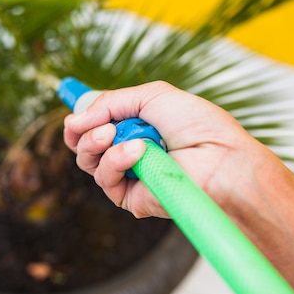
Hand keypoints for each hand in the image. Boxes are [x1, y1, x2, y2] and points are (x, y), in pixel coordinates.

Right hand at [63, 81, 270, 217]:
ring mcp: (128, 175)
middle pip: (83, 143)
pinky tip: (135, 151)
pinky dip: (114, 160)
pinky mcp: (129, 197)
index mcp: (137, 126)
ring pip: (87, 160)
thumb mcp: (152, 95)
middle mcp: (129, 151)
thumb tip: (76, 118)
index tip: (73, 110)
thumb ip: (111, 101)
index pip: (97, 123)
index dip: (81, 118)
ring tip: (113, 134)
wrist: (220, 158)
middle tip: (95, 123)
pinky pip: (104, 177)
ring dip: (95, 143)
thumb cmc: (198, 126)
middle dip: (82, 129)